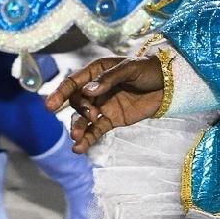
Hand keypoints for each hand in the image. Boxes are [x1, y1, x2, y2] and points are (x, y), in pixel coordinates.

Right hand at [44, 56, 165, 152]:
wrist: (169, 85)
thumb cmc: (149, 70)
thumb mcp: (130, 69)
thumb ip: (109, 79)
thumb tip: (88, 91)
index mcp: (96, 72)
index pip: (73, 83)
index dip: (60, 93)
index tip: (50, 106)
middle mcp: (95, 89)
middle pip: (76, 102)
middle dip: (80, 111)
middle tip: (92, 114)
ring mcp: (102, 106)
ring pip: (83, 119)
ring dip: (78, 128)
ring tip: (76, 138)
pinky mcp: (111, 120)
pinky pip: (96, 130)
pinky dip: (87, 140)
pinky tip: (78, 149)